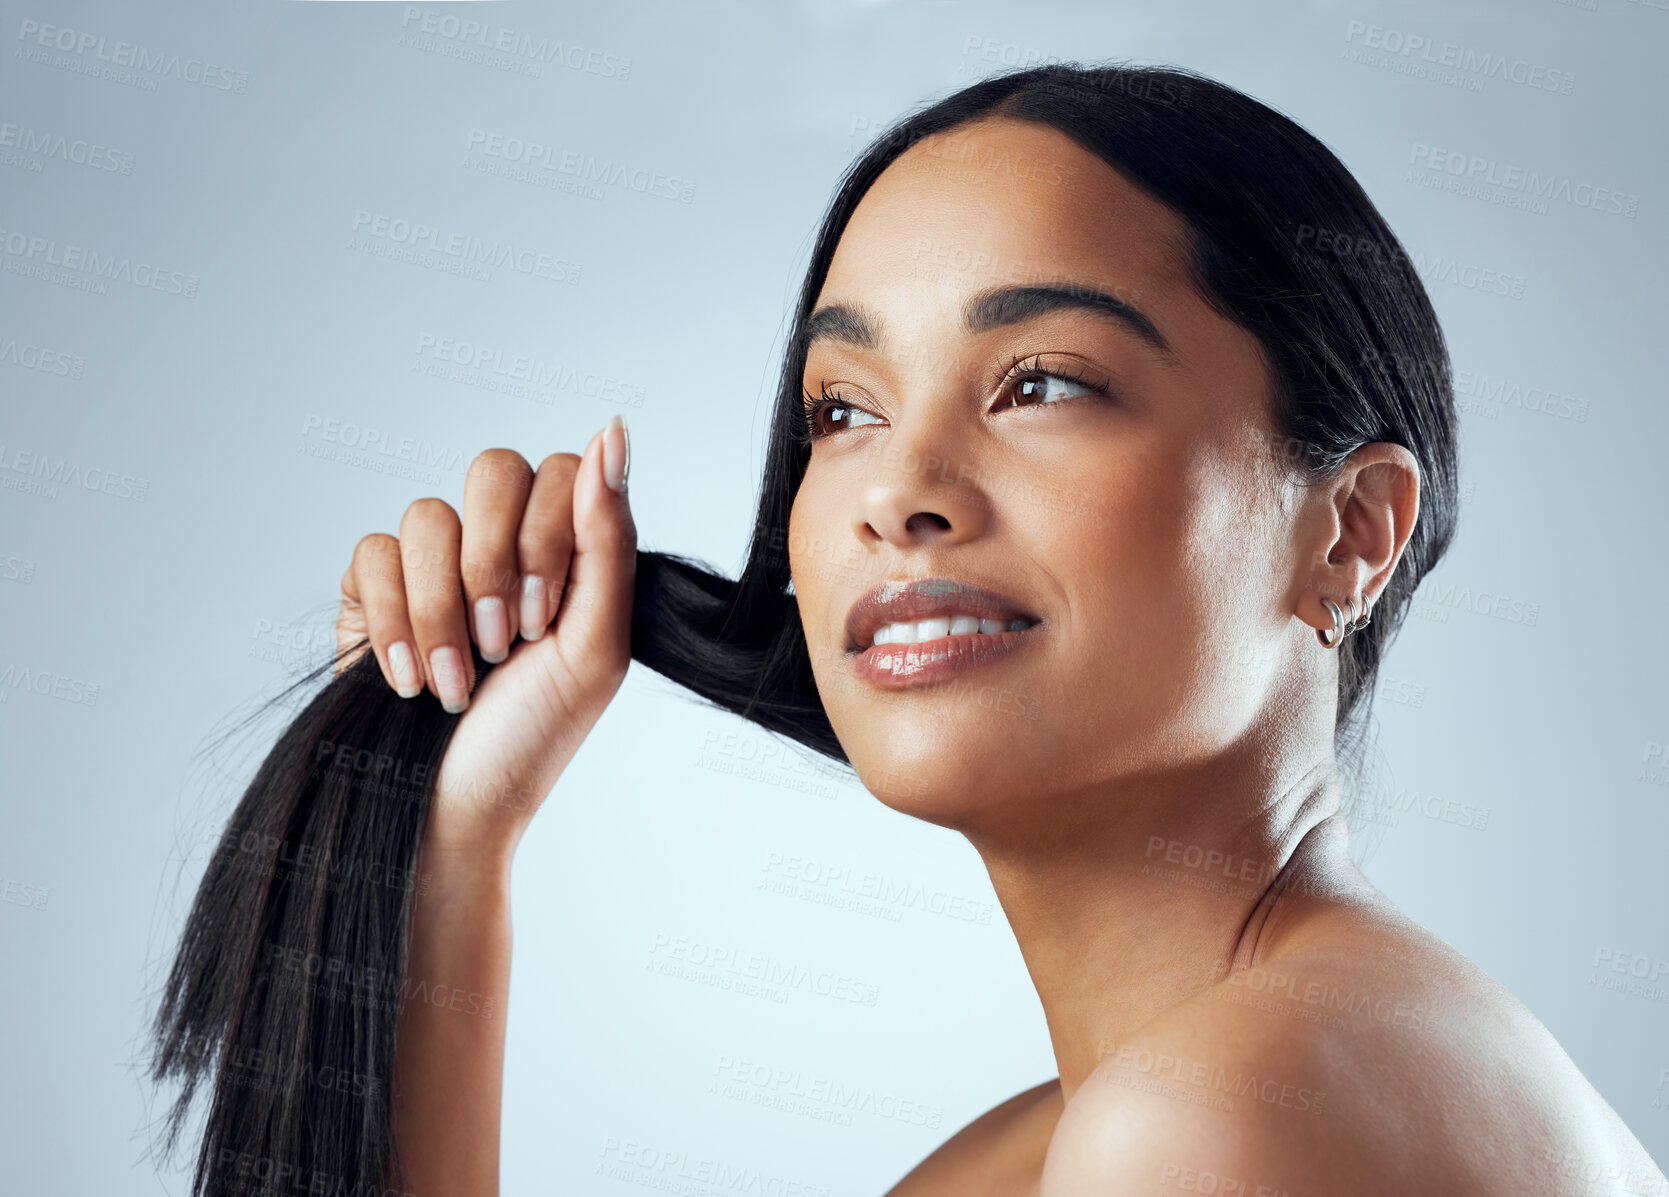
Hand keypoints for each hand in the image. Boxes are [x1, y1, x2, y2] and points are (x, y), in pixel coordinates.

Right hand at [334, 417, 633, 858]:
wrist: (455, 807)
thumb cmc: (534, 735)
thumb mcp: (597, 644)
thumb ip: (609, 536)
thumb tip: (612, 430)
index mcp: (564, 547)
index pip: (561, 469)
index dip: (548, 537)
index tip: (545, 620)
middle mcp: (498, 541)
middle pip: (493, 467)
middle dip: (497, 564)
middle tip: (506, 642)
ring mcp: (431, 562)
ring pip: (426, 514)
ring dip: (444, 610)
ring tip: (457, 679)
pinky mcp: (370, 591)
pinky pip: (370, 553)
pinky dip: (394, 622)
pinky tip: (408, 677)